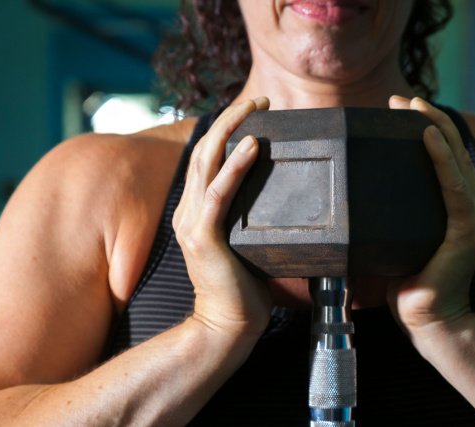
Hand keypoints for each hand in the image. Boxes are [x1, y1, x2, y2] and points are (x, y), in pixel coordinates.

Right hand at [173, 98, 271, 338]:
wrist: (227, 326)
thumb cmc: (243, 290)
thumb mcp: (247, 244)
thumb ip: (253, 220)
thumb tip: (287, 203)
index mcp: (196, 211)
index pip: (208, 159)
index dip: (227, 130)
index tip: (254, 113)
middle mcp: (188, 211)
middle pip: (205, 149)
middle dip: (231, 118)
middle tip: (260, 99)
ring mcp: (192, 222)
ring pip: (208, 160)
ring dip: (233, 128)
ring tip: (256, 107)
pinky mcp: (204, 235)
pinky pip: (220, 192)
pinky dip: (236, 165)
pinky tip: (252, 145)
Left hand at [387, 96, 474, 333]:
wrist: (429, 323)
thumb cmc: (408, 285)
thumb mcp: (396, 241)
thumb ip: (387, 218)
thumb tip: (347, 199)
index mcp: (459, 210)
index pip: (445, 160)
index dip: (427, 129)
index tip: (401, 109)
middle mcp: (473, 208)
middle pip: (452, 152)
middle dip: (427, 119)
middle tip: (401, 100)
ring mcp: (474, 219)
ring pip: (455, 162)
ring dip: (434, 128)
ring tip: (413, 107)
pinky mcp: (468, 232)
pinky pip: (454, 188)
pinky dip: (441, 159)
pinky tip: (426, 137)